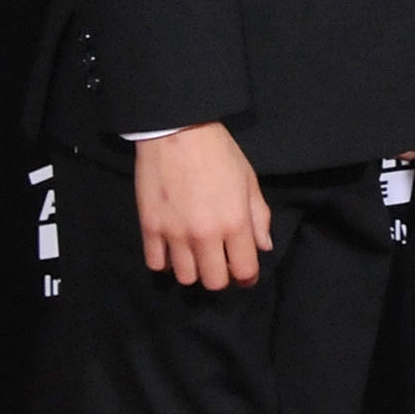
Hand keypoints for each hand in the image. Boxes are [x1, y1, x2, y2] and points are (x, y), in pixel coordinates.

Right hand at [135, 124, 272, 287]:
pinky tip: (172, 248)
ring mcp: (175, 234)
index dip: (247, 276)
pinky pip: (156, 264)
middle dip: (220, 276)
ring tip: (195, 254)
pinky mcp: (150, 228)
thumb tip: (264, 246)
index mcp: (235, 223)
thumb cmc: (219, 152)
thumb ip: (259, 216)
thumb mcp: (249, 180)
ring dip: (193, 270)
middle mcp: (205, 235)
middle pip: (213, 282)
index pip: (244, 271)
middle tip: (219, 261)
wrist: (177, 130)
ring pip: (185, 278)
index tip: (245, 272)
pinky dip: (166, 261)